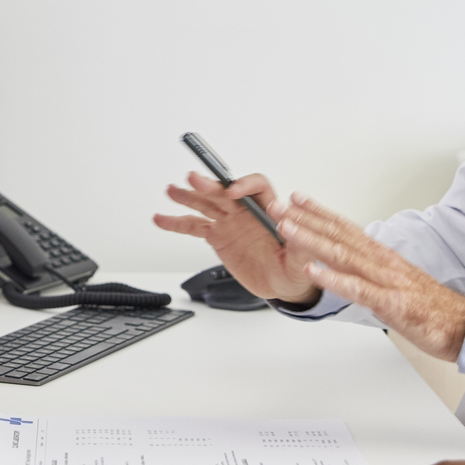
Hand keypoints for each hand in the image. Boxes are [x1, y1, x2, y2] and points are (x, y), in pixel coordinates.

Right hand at [153, 172, 320, 302]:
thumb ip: (299, 243)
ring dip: (188, 196)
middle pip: (225, 191)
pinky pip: (194, 226)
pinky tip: (161, 218)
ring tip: (172, 190)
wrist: (280, 285)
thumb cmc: (293, 269)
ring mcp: (229, 222)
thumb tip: (289, 225)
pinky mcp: (217, 236)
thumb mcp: (302, 259)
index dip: (244, 185)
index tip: (233, 192)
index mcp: (268, 209)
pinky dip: (176, 223)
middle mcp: (246, 211)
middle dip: (210, 185)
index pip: (257, 187)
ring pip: (206, 204)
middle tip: (194, 179)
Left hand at [276, 191, 464, 359]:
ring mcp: (386, 281)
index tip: (296, 199)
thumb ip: (370, 271)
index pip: (346, 227)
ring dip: (312, 240)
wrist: (463, 326)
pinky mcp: (390, 303)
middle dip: (306, 219)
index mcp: (382, 256)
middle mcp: (382, 262)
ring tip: (287, 229)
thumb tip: (347, 265)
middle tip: (279, 206)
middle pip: (339, 234)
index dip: (319, 212)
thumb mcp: (395, 283)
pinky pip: (358, 289)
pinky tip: (313, 271)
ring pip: (343, 255)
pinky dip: (334, 279)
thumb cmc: (430, 307)